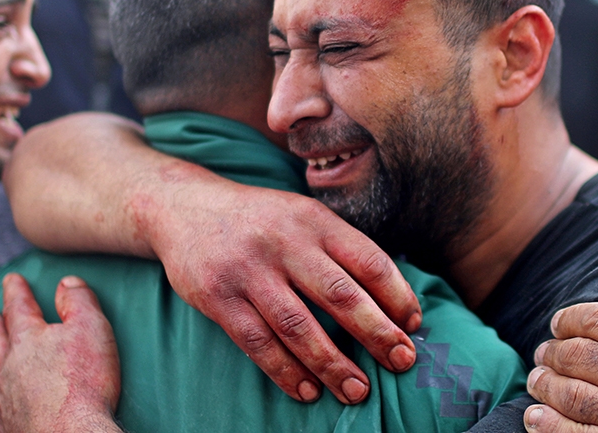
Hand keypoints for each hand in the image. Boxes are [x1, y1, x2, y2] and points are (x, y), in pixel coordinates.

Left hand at [0, 273, 122, 432]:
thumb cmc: (85, 382)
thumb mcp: (92, 328)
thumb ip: (79, 301)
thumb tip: (67, 282)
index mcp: (29, 339)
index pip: (19, 308)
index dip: (16, 292)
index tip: (11, 280)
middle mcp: (9, 367)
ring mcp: (4, 401)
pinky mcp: (6, 430)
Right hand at [5, 112, 421, 404]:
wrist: (183, 206)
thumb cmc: (259, 220)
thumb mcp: (301, 216)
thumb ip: (340, 248)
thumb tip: (393, 301)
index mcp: (313, 220)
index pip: (368, 259)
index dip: (398, 296)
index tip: (415, 325)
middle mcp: (283, 241)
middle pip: (340, 295)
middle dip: (377, 334)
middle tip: (402, 362)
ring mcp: (248, 270)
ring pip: (299, 326)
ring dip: (333, 364)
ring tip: (357, 390)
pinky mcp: (217, 296)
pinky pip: (258, 342)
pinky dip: (285, 371)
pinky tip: (307, 390)